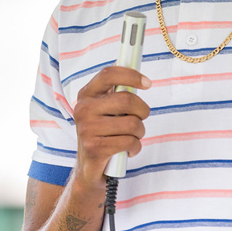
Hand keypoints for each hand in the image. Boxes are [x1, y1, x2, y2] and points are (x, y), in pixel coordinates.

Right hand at [72, 66, 150, 188]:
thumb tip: (129, 61)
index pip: (108, 74)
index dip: (131, 75)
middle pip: (126, 100)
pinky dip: (135, 147)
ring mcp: (87, 129)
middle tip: (141, 118)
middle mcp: (83, 109)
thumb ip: (115, 89)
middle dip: (142, 111)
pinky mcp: (94, 148)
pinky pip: (129, 142)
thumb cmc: (103, 133)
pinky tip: (128, 150)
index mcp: (86, 94)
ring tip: (132, 137)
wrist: (89, 169)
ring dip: (139, 132)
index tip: (148, 83)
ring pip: (132, 123)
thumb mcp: (104, 108)